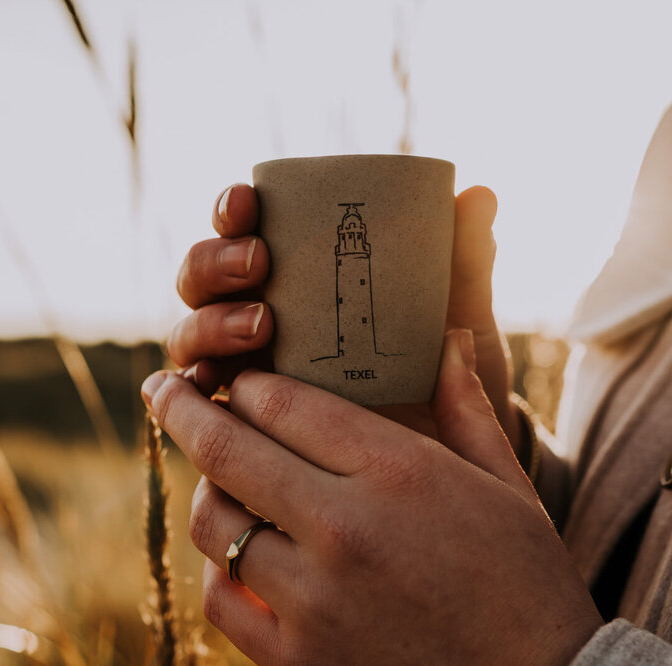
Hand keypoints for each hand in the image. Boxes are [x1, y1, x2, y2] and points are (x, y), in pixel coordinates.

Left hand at [142, 331, 599, 665]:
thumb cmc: (530, 590)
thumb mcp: (510, 487)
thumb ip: (468, 408)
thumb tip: (447, 336)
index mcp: (399, 473)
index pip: (285, 401)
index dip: (248, 383)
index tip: (238, 379)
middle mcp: (345, 527)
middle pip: (226, 448)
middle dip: (181, 407)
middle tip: (162, 389)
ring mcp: (313, 599)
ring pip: (212, 522)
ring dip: (205, 492)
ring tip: (214, 483)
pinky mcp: (297, 663)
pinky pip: (222, 599)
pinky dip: (218, 571)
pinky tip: (234, 559)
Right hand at [169, 183, 528, 464]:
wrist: (452, 465)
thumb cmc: (448, 378)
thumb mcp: (460, 321)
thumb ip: (462, 264)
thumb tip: (479, 194)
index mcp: (299, 277)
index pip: (246, 228)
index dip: (233, 209)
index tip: (248, 202)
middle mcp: (260, 316)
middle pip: (203, 279)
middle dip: (215, 263)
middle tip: (258, 264)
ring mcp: (247, 370)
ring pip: (192, 336)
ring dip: (210, 323)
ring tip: (260, 326)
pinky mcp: (242, 427)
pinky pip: (200, 406)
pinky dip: (195, 393)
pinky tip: (214, 387)